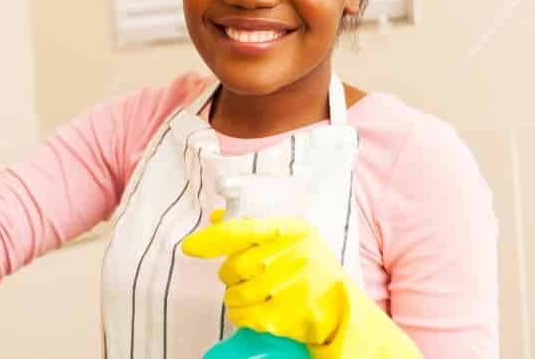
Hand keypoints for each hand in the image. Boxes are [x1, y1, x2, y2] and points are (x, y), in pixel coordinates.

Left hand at [183, 210, 422, 357]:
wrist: (343, 310)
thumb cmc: (314, 271)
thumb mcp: (295, 239)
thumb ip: (255, 227)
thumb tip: (217, 218)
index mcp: (291, 230)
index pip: (241, 230)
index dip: (211, 239)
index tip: (191, 247)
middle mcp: (289, 256)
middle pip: (233, 266)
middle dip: (233, 274)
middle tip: (250, 277)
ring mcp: (285, 287)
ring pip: (233, 293)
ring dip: (237, 296)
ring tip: (257, 295)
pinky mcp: (282, 316)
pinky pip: (241, 315)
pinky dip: (241, 314)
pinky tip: (256, 311)